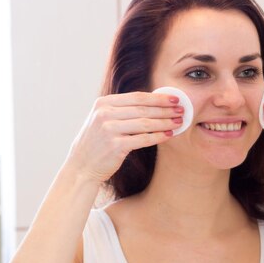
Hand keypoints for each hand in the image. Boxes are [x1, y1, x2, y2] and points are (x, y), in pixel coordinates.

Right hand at [66, 91, 183, 182]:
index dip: (158, 97)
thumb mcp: (104, 119)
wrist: (81, 165)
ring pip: (145, 123)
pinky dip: (158, 137)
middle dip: (166, 109)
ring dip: (165, 122)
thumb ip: (123, 110)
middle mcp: (105, 114)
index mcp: (104, 103)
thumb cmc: (98, 141)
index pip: (137, 97)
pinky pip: (143, 139)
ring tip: (179, 122)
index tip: (175, 98)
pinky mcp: (115, 146)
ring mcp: (109, 129)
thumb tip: (155, 102)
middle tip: (182, 110)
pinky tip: (169, 135)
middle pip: (143, 109)